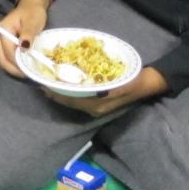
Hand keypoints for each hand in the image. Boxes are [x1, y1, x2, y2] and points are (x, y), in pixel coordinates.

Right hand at [0, 0, 50, 75]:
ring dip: (14, 69)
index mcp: (3, 30)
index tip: (28, 70)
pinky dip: (14, 65)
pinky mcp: (3, 46)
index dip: (17, 62)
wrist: (30, 7)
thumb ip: (28, 34)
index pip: (8, 51)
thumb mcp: (33, 21)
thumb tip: (23, 48)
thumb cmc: (32, 13)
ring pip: (3, 61)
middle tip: (27, 75)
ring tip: (26, 73)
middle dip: (14, 69)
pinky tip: (23, 68)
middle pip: (2, 59)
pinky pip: (6, 58)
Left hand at [41, 66, 167, 116]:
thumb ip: (102, 88)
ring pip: (72, 101)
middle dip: (54, 93)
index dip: (56, 93)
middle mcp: (94, 109)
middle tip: (41, 82)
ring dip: (60, 93)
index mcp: (97, 105)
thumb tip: (83, 88)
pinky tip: (65, 85)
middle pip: (68, 102)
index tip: (43, 84)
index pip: (70, 100)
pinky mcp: (98, 103)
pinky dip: (69, 93)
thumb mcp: (118, 82)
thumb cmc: (133, 80)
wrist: (147, 84)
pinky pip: (79, 99)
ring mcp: (96, 107)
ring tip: (49, 83)